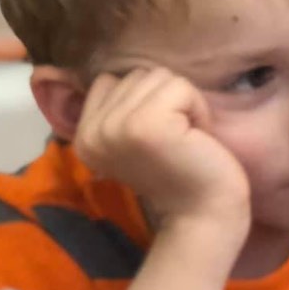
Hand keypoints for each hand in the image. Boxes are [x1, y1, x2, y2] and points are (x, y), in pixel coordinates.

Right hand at [75, 67, 248, 237]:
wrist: (204, 216)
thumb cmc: (182, 175)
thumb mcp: (136, 140)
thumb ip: (121, 109)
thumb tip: (128, 74)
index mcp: (83, 136)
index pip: (111, 81)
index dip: (146, 102)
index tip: (159, 138)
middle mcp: (92, 131)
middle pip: (136, 75)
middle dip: (167, 102)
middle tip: (176, 141)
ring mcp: (116, 127)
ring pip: (158, 76)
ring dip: (184, 104)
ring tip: (186, 139)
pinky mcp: (146, 124)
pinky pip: (180, 86)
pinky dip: (198, 108)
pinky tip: (196, 139)